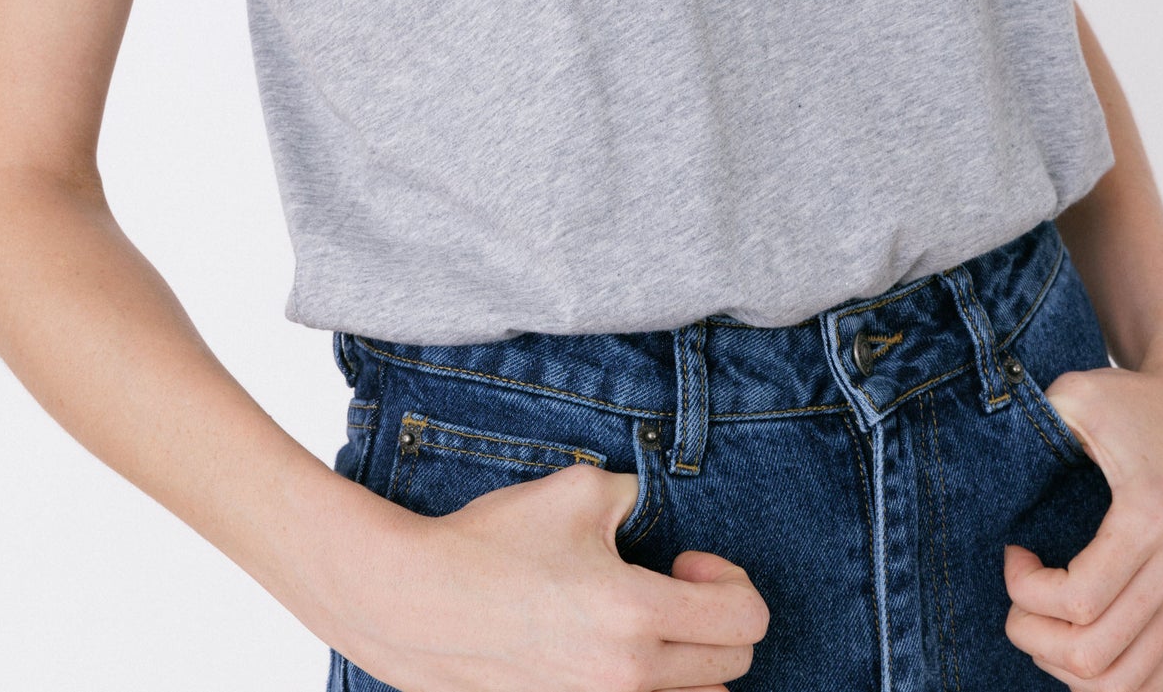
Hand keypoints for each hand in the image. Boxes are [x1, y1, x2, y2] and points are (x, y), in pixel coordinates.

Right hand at [321, 458, 769, 690]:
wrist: (416, 604)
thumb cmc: (493, 543)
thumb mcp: (577, 490)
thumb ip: (636, 493)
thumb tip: (652, 506)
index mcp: (636, 615)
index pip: (746, 619)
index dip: (731, 579)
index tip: (685, 559)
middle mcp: (628, 677)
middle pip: (735, 663)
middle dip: (719, 614)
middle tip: (673, 583)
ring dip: (695, 659)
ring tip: (652, 622)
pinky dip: (659, 687)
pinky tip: (620, 650)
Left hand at [1002, 345, 1162, 689]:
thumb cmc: (1132, 403)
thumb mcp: (1077, 392)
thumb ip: (1032, 418)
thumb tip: (995, 457)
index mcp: (1150, 520)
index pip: (1078, 600)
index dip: (1025, 588)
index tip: (1013, 549)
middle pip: (1094, 655)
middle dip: (1032, 633)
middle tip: (1017, 592)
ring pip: (1122, 685)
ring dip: (1064, 665)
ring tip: (1043, 617)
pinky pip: (1149, 684)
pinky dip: (1102, 677)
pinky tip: (1074, 631)